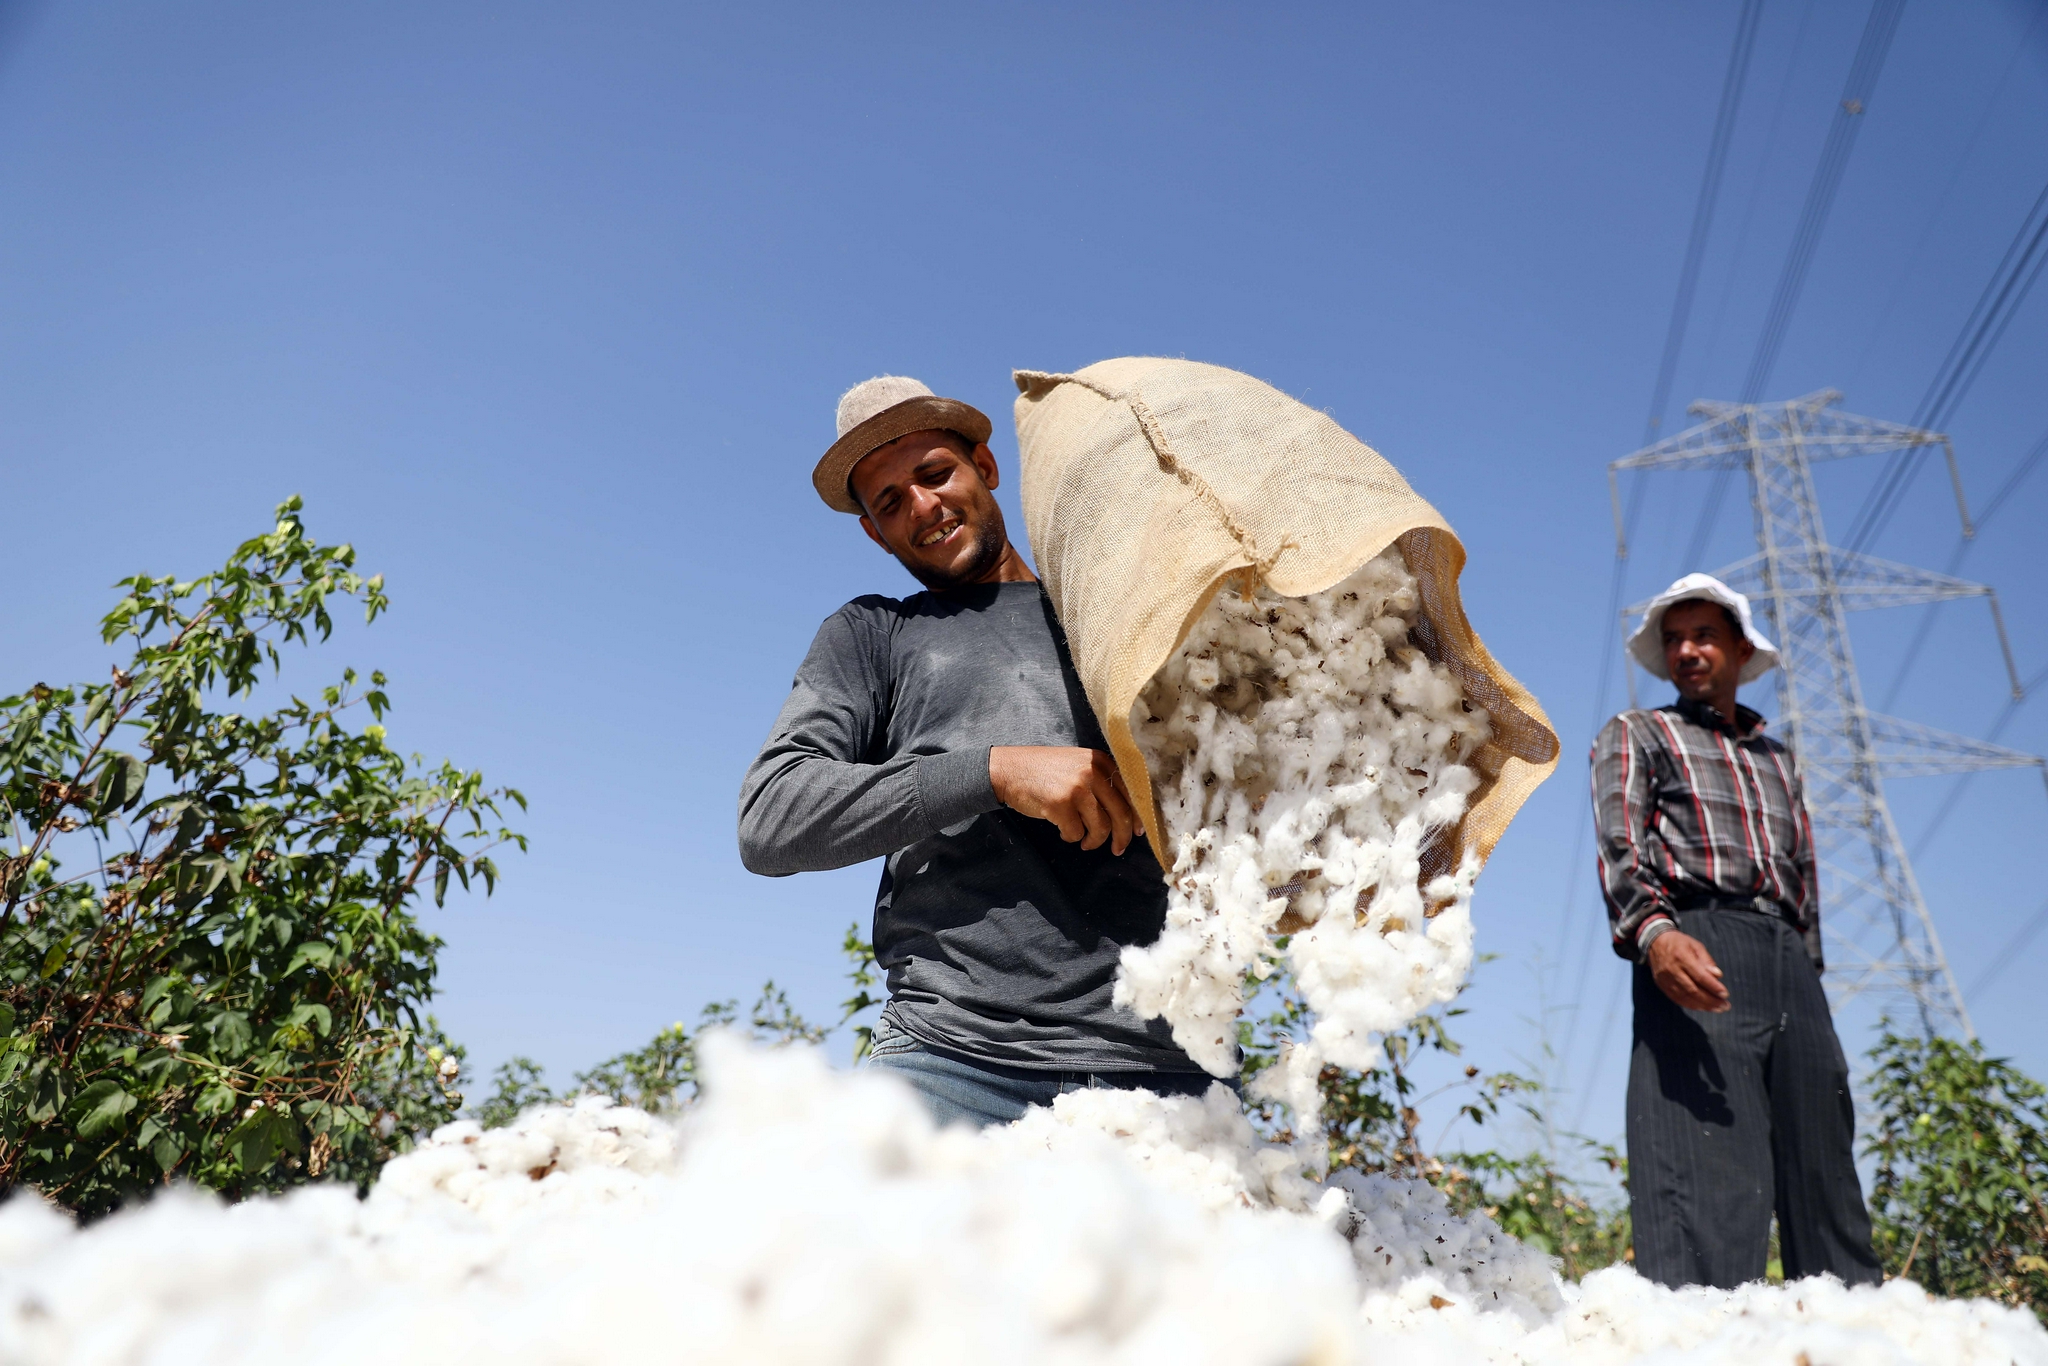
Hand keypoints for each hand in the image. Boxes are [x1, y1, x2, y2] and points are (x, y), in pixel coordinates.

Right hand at [989, 747, 1140, 854]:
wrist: (1009, 769)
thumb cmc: (1044, 771)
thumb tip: (1127, 815)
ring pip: (1100, 827)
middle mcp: (1092, 771)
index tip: (1137, 832)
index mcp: (1100, 761)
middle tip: (1117, 849)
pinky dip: (1070, 837)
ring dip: (1093, 841)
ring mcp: (1077, 788)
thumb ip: (1101, 782)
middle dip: (1121, 837)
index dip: (1137, 817)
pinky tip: (1062, 830)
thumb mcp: (1078, 765)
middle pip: (1120, 813)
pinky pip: (1076, 833)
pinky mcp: (1060, 804)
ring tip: (1084, 842)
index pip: (1131, 793)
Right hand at [1647, 930, 1730, 1012]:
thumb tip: (1718, 976)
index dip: (1713, 987)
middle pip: (1693, 990)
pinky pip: (1677, 999)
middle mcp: (1672, 970)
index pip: (1700, 976)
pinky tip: (1703, 1007)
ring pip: (1685, 997)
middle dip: (1711, 1000)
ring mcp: (1665, 979)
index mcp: (1682, 957)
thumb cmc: (1679, 943)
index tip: (1725, 994)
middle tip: (1725, 1005)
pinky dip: (1691, 1005)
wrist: (1654, 943)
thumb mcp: (1695, 946)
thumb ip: (1707, 961)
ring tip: (1717, 1008)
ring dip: (1703, 1005)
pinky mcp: (1662, 985)